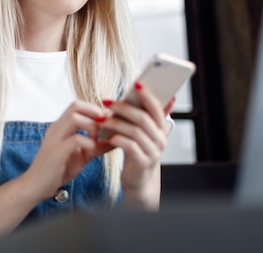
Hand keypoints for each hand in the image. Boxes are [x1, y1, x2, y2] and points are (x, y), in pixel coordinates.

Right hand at [22, 101, 112, 198]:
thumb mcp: (82, 156)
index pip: (77, 105)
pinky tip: (92, 150)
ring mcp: (55, 139)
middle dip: (94, 111)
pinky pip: (75, 139)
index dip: (94, 108)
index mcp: (61, 126)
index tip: (107, 120)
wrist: (36, 187)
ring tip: (97, 138)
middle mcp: (56, 128)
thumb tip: (116, 140)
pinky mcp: (56, 152)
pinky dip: (88, 142)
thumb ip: (96, 146)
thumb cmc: (58, 170)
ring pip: (74, 118)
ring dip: (91, 125)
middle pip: (75, 105)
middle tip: (105, 125)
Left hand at [99, 82, 169, 204]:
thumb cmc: (137, 149)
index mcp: (162, 127)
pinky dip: (118, 140)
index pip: (157, 107)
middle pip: (143, 118)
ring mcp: (154, 151)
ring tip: (101, 120)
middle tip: (107, 102)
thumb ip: (140, 113)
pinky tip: (108, 137)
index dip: (147, 95)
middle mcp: (161, 138)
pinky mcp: (144, 163)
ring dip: (116, 124)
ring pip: (135, 132)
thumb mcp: (141, 131)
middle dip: (124, 108)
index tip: (135, 83)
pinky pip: (131, 147)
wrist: (138, 178)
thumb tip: (137, 88)